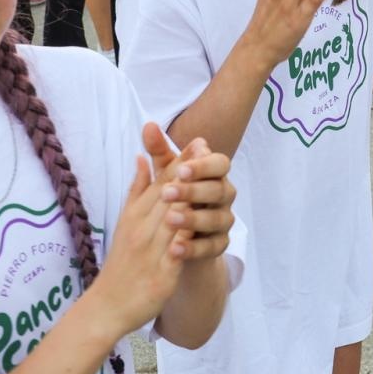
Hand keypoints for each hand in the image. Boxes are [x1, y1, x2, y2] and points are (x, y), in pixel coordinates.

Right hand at [89, 122, 187, 336]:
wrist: (108, 305)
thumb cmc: (121, 261)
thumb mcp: (125, 221)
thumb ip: (136, 191)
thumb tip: (140, 158)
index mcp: (134, 215)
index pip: (160, 184)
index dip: (179, 162)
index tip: (198, 142)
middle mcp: (141, 230)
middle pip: (167, 196)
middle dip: (187, 171)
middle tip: (207, 149)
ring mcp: (150, 252)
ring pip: (171, 220)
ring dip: (189, 198)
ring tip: (208, 178)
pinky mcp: (161, 275)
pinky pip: (175, 254)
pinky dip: (186, 239)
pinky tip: (200, 227)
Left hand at [144, 130, 235, 261]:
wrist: (180, 236)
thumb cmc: (176, 197)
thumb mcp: (166, 174)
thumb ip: (159, 152)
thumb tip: (148, 125)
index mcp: (214, 174)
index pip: (220, 164)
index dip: (203, 166)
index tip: (181, 169)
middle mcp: (224, 196)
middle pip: (219, 190)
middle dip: (194, 191)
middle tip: (167, 192)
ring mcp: (223, 221)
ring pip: (217, 219)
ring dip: (194, 218)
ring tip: (170, 219)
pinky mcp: (219, 245)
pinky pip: (212, 247)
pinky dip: (194, 248)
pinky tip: (175, 248)